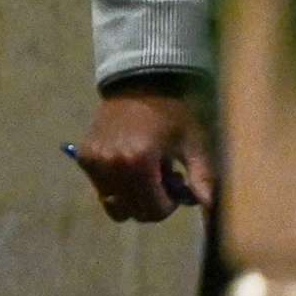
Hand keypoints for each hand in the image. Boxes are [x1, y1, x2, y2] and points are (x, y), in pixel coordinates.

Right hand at [76, 77, 215, 220]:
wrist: (139, 84)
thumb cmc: (172, 114)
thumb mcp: (193, 144)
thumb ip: (202, 178)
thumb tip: (211, 207)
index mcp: (139, 162)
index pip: (152, 210)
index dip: (168, 205)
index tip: (175, 186)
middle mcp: (111, 165)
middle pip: (131, 211)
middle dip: (149, 203)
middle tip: (161, 181)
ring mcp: (93, 161)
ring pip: (111, 202)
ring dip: (129, 196)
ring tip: (143, 173)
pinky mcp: (84, 156)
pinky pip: (99, 186)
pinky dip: (114, 183)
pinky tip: (127, 163)